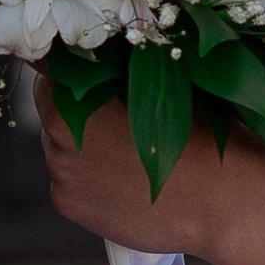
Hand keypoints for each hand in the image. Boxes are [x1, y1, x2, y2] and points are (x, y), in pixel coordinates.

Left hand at [35, 83, 241, 260]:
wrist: (216, 199)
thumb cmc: (199, 135)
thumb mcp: (161, 86)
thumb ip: (122, 74)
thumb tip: (108, 60)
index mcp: (76, 92)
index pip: (47, 68)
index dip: (66, 69)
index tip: (82, 73)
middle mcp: (57, 131)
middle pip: (53, 113)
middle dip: (77, 114)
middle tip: (117, 124)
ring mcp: (61, 171)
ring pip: (62, 151)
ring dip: (83, 152)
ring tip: (127, 160)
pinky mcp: (69, 204)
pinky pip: (71, 186)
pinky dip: (89, 185)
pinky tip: (123, 186)